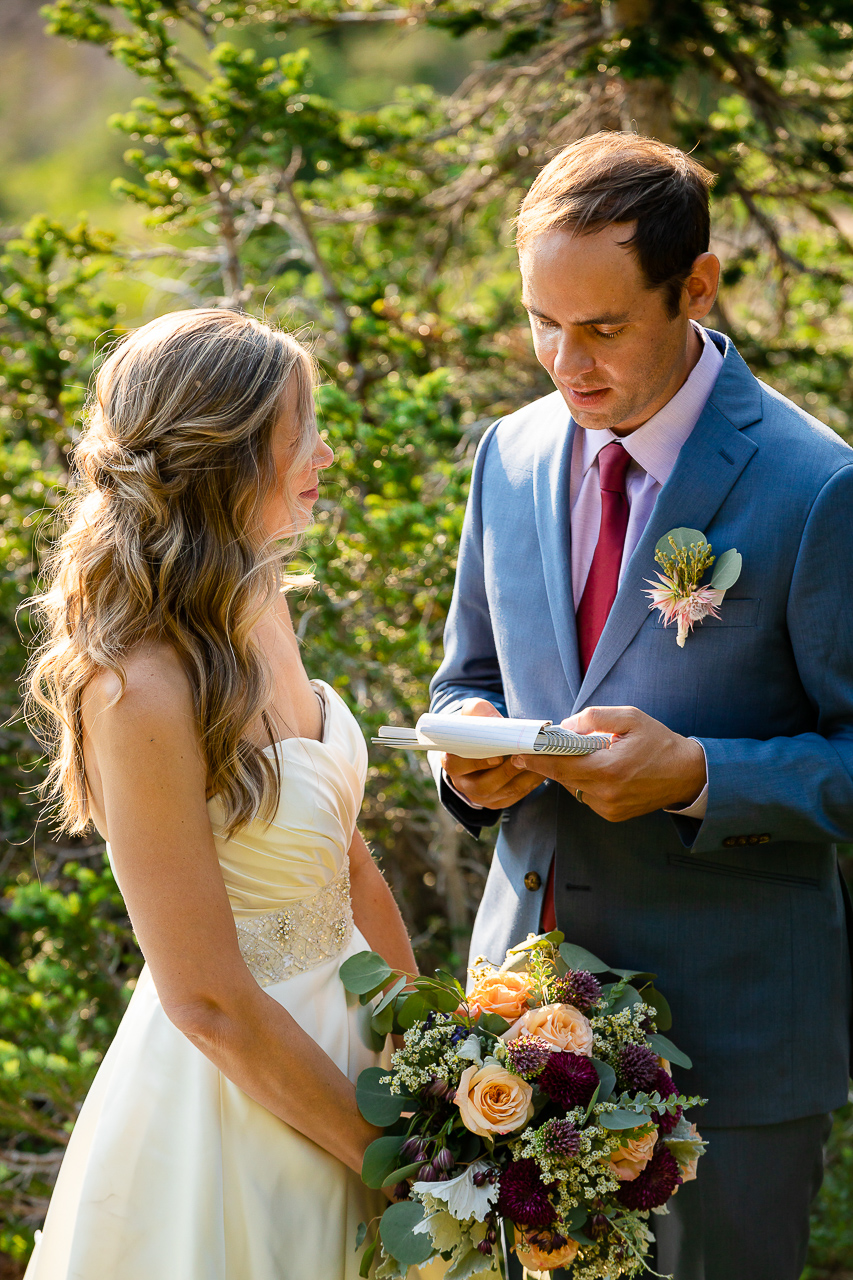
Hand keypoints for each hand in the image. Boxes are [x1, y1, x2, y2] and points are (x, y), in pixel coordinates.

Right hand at [441, 698, 543, 809]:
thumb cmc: (477, 729)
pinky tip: (542, 769)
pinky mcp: (498, 801)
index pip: (457, 765)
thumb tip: (497, 721)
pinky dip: (531, 782)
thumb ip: (480, 712)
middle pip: (483, 785)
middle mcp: (463, 784)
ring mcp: (481, 796)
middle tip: (526, 756)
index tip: (498, 756)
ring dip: (525, 777)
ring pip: (504, 792)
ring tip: (540, 761)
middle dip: (507, 772)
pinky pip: (517, 795)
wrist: (484, 744)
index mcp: (451, 762)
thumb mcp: (473, 715)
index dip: (478, 762)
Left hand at [511, 706, 705, 822]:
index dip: (536, 760)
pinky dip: (584, 781)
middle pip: (562, 778)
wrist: (687, 774)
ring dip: (570, 771)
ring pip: (572, 787)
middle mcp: (606, 794)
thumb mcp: (630, 717)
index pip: (560, 766)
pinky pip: (585, 796)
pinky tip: (596, 769)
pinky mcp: (611, 815)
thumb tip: (565, 726)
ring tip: (580, 754)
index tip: (516, 753)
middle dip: (549, 761)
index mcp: (609, 770)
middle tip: (537, 747)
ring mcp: (608, 808)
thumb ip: (594, 718)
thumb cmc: (659, 742)